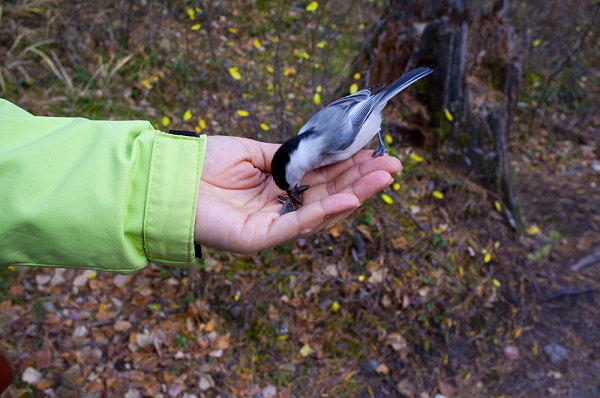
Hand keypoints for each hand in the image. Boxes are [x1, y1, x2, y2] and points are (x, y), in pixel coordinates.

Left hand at [194, 135, 401, 253]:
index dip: (349, 167)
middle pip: (329, 197)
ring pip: (321, 213)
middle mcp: (281, 209)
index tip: (375, 152)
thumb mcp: (256, 153)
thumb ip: (290, 157)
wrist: (171, 177)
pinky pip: (297, 226)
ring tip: (382, 178)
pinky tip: (349, 199)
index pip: (323, 180)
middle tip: (393, 166)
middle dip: (362, 182)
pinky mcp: (259, 239)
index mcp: (280, 188)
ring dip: (354, 195)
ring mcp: (272, 226)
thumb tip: (325, 151)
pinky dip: (324, 213)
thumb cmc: (206, 164)